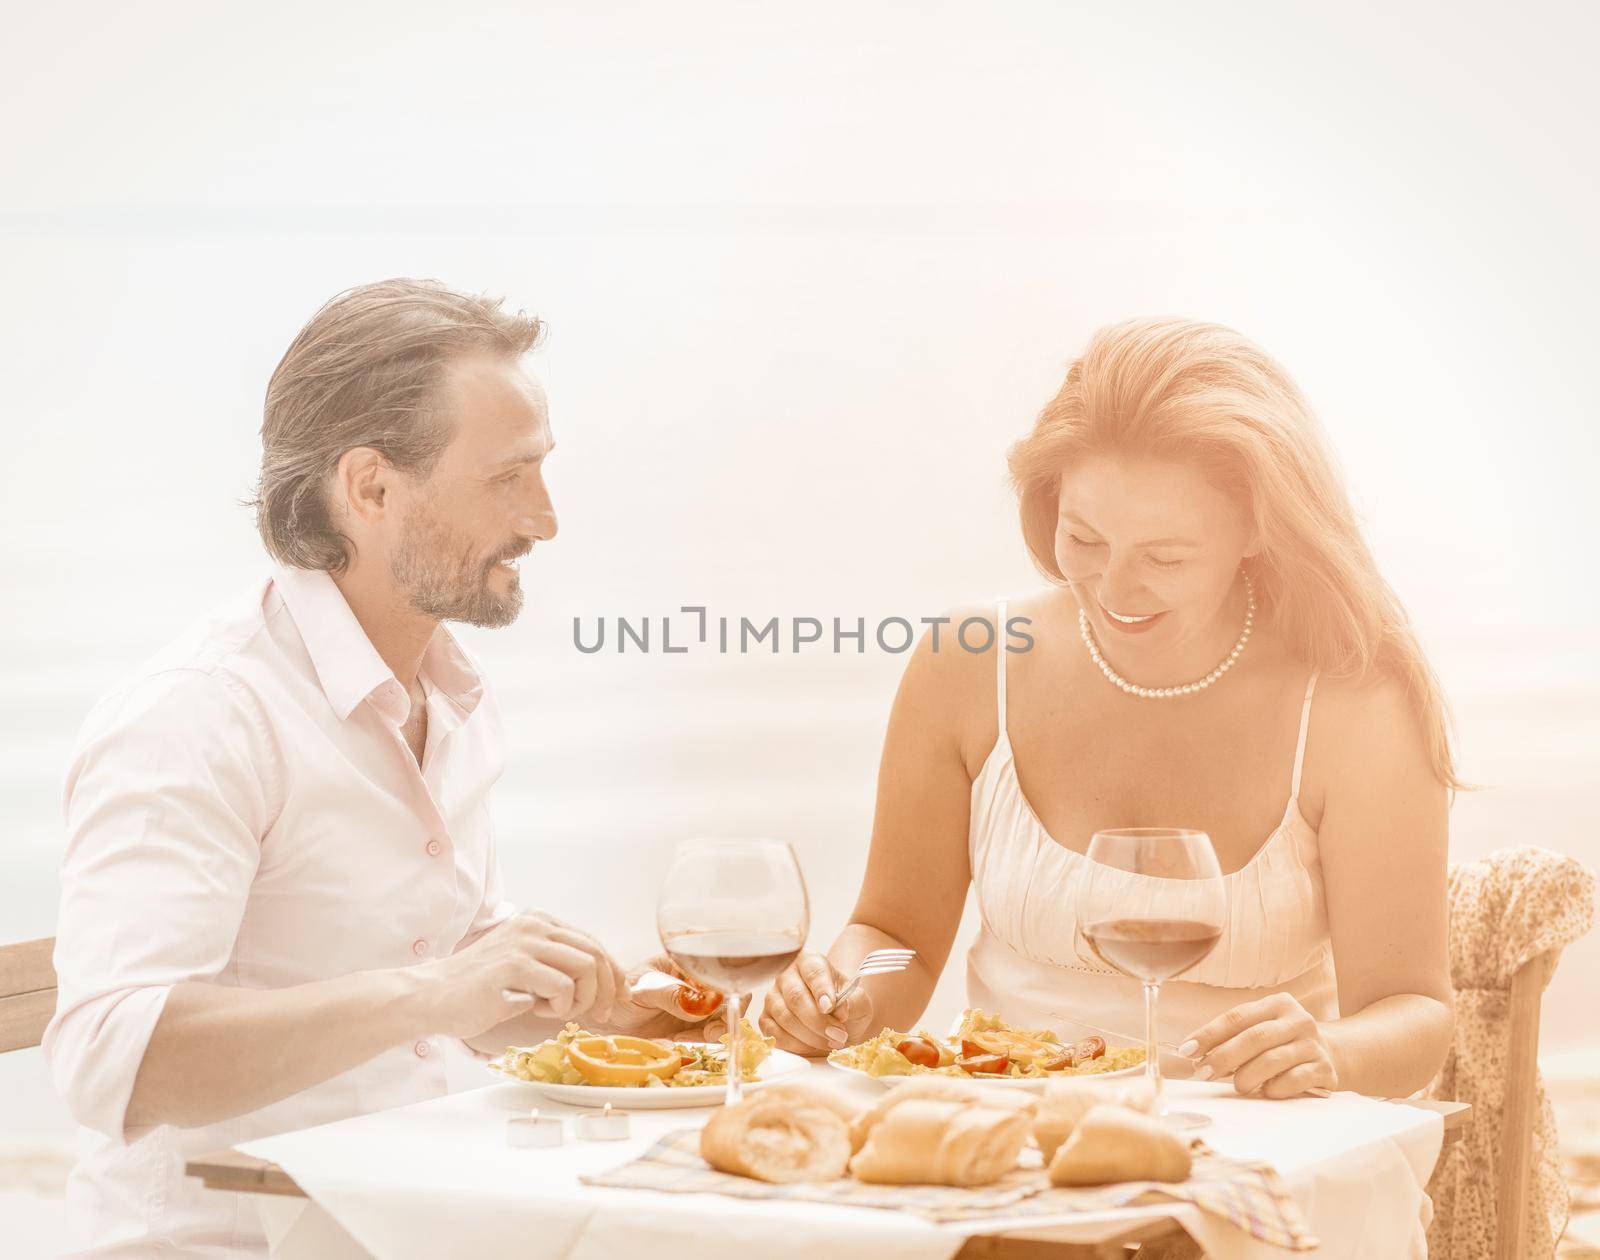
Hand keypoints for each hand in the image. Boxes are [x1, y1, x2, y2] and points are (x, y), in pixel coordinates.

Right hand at [418, 910, 626, 1037]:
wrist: (432, 996)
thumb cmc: (479, 989)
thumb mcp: (525, 968)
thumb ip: (556, 967)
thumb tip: (602, 984)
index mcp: (540, 921)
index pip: (593, 942)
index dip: (613, 972)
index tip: (619, 997)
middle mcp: (535, 924)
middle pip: (596, 953)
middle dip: (607, 988)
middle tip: (600, 1014)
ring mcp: (524, 942)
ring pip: (586, 967)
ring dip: (582, 998)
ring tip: (558, 1011)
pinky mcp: (514, 965)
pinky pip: (562, 986)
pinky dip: (561, 1005)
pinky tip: (538, 1010)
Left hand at [606, 956, 748, 1041]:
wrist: (600, 1017)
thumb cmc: (617, 993)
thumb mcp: (642, 989)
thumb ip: (669, 994)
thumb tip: (697, 1005)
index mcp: (685, 966)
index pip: (718, 972)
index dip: (727, 989)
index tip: (720, 1006)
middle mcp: (694, 986)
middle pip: (727, 998)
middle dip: (725, 1015)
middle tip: (711, 1031)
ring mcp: (692, 1008)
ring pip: (720, 1020)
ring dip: (713, 1032)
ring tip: (692, 1039)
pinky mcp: (686, 1030)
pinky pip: (704, 1038)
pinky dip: (698, 1043)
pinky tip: (679, 1042)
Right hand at [758, 952, 874, 1056]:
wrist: (837, 1022)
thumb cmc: (846, 1006)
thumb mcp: (859, 1001)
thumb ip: (854, 1001)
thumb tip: (840, 1010)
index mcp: (810, 961)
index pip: (813, 972)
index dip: (821, 990)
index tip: (830, 1007)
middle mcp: (786, 976)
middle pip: (796, 997)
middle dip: (818, 1021)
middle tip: (839, 1035)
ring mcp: (772, 998)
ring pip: (785, 1018)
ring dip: (810, 1036)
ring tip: (831, 1042)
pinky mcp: (765, 1020)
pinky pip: (775, 1035)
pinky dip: (796, 1046)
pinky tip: (813, 1047)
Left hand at [1180, 993, 1338, 1097]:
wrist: (1336, 1054)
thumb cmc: (1284, 1043)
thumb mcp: (1263, 1029)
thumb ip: (1235, 1036)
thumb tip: (1194, 1053)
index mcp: (1278, 1004)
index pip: (1236, 1016)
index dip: (1209, 1034)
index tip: (1187, 1050)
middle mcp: (1298, 1020)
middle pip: (1254, 1037)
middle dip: (1224, 1057)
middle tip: (1203, 1072)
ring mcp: (1313, 1045)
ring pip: (1273, 1059)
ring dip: (1247, 1075)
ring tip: (1237, 1085)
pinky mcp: (1325, 1070)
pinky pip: (1294, 1080)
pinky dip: (1274, 1088)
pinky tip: (1266, 1091)